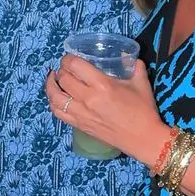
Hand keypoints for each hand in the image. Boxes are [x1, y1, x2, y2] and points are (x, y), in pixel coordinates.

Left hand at [48, 54, 166, 167]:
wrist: (143, 139)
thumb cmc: (143, 111)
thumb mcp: (141, 84)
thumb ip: (134, 67)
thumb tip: (128, 56)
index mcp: (102, 85)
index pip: (75, 66)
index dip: (68, 58)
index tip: (70, 57)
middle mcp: (87, 99)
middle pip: (63, 79)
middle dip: (61, 69)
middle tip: (65, 67)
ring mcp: (81, 114)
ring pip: (55, 97)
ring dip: (51, 85)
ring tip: (54, 79)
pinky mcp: (79, 125)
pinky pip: (58, 113)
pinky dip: (53, 102)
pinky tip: (57, 97)